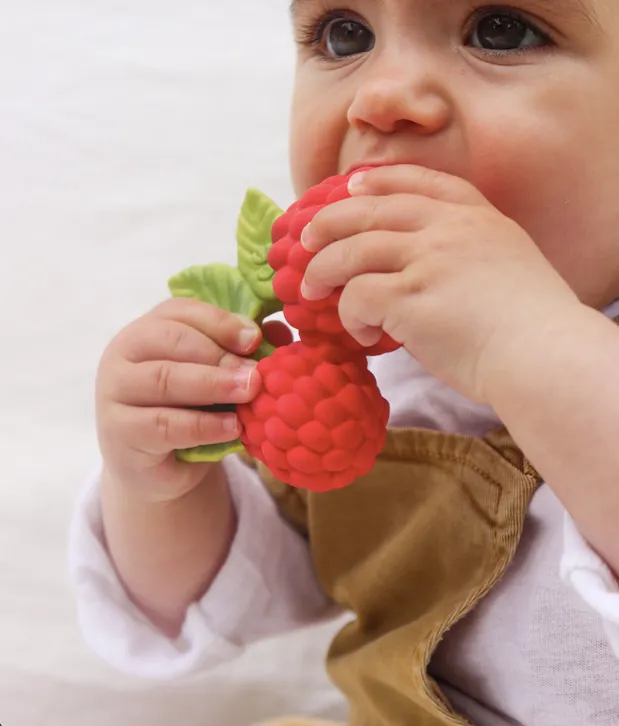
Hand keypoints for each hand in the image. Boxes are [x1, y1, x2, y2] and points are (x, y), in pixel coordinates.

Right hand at [96, 298, 262, 501]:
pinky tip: (232, 427)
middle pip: (171, 340)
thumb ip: (240, 351)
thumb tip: (279, 332)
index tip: (255, 338)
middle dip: (219, 355)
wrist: (159, 468)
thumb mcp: (216, 377)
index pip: (180, 311)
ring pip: (164, 379)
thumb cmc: (191, 410)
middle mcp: (124, 353)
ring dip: (213, 385)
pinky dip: (203, 425)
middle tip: (256, 373)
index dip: (220, 322)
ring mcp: (115, 392)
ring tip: (249, 393)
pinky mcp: (120, 431)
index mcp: (148, 329)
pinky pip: (163, 424)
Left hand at [300, 164, 578, 402]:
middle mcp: (447, 228)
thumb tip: (416, 270)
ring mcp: (427, 259)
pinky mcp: (409, 296)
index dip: (379, 180)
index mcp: (475, 216)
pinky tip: (362, 335)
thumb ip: (463, 252)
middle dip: (330, 220)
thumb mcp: (506, 263)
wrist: (543, 355)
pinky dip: (349, 316)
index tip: (351, 185)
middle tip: (306, 239)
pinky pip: (357, 297)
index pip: (418, 181)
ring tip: (310, 288)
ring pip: (353, 250)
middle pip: (371, 209)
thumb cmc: (529, 323)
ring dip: (323, 269)